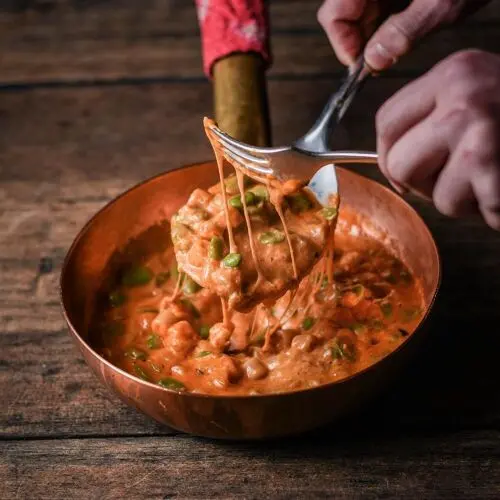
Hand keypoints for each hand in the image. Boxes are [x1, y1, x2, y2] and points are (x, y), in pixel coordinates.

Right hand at [317, 0, 489, 69]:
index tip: (360, 64)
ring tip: (394, 48)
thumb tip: (374, 60)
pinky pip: (375, 10)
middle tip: (378, 62)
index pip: (333, 13)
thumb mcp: (441, 5)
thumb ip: (405, 32)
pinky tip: (400, 35)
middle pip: (343, 15)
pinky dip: (382, 28)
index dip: (342, 43)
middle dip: (357, 43)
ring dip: (370, 38)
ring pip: (357, 15)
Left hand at [376, 49, 499, 229]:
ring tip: (490, 177)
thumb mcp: (477, 97)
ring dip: (457, 197)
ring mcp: (479, 134)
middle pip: (397, 162)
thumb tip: (390, 161)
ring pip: (427, 192)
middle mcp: (464, 97)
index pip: (387, 122)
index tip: (404, 169)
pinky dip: (485, 210)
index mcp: (455, 74)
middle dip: (419, 182)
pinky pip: (460, 208)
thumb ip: (433, 119)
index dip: (388, 154)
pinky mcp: (492, 169)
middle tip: (453, 178)